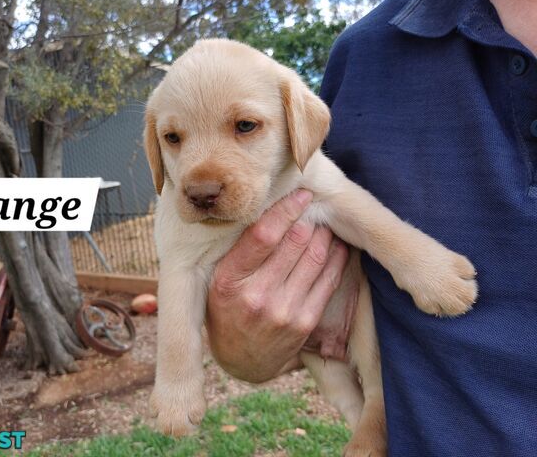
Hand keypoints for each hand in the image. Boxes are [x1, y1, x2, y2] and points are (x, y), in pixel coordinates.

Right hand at [206, 189, 348, 382]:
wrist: (241, 361)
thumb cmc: (227, 311)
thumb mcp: (219, 281)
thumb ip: (240, 251)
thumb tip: (271, 209)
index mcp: (229, 280)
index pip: (263, 235)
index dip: (287, 209)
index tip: (300, 194)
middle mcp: (256, 296)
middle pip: (294, 241)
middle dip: (308, 218)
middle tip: (314, 206)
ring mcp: (283, 311)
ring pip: (316, 257)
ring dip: (325, 234)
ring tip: (324, 223)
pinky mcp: (305, 322)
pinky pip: (329, 280)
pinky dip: (337, 257)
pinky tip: (337, 245)